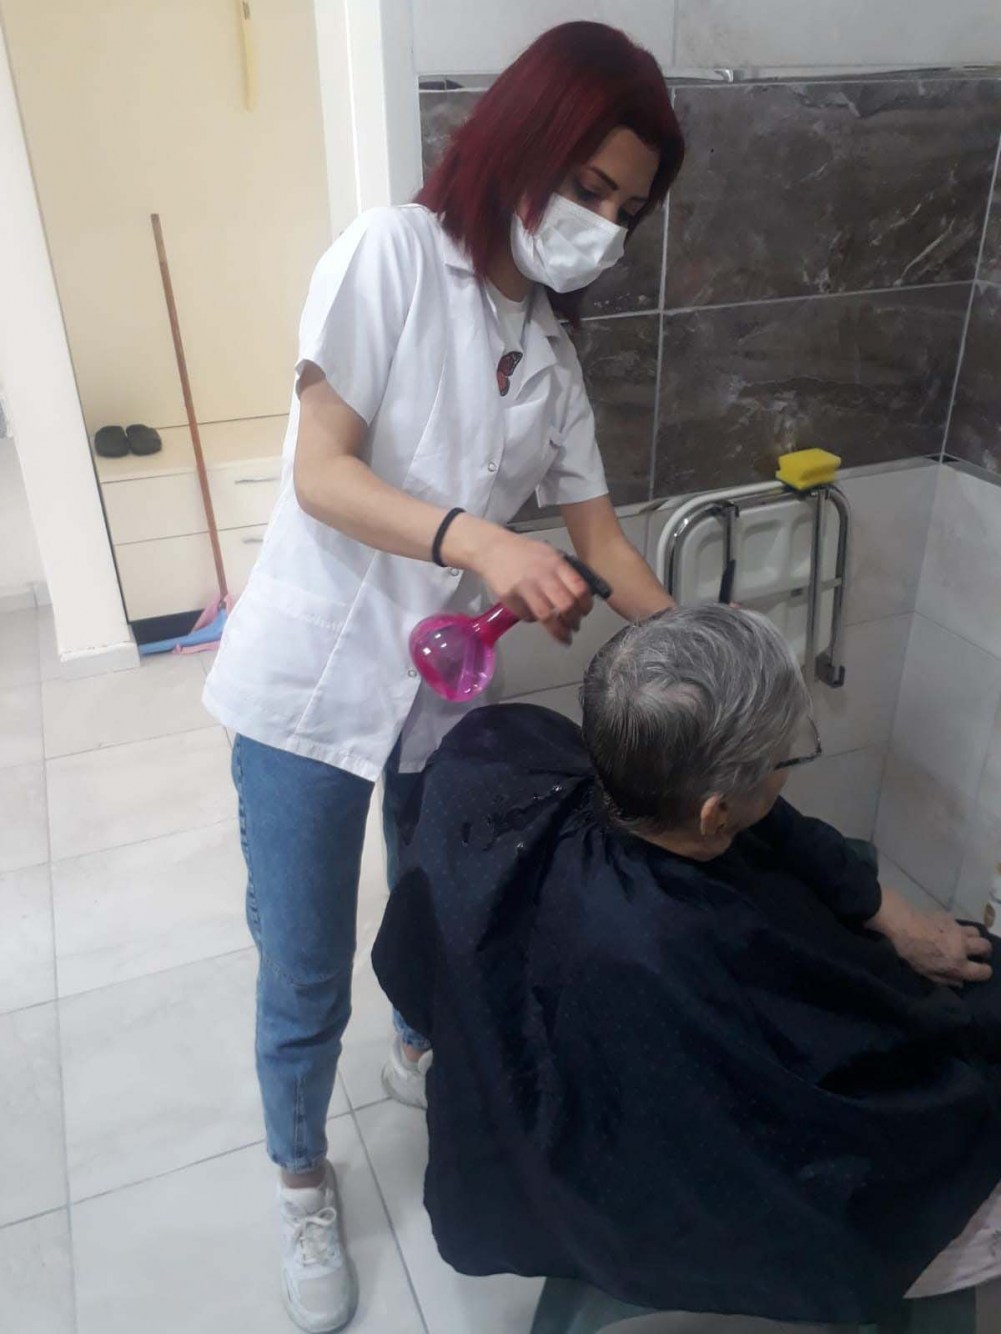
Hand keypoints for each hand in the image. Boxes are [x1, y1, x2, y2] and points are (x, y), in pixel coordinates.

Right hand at [471, 529, 592, 644]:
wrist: (493, 549)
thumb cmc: (524, 552)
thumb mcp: (549, 554)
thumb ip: (564, 573)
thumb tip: (580, 596)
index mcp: (555, 563)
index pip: (579, 588)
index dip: (586, 605)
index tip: (585, 612)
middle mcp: (542, 575)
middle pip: (566, 605)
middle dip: (574, 621)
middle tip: (575, 627)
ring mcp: (524, 588)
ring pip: (547, 616)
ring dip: (559, 631)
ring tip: (563, 636)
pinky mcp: (510, 598)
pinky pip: (528, 616)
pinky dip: (535, 620)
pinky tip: (535, 615)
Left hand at [868, 887, 992, 985]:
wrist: (899, 923)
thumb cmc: (909, 951)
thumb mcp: (924, 972)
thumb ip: (945, 979)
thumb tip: (960, 982)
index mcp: (957, 963)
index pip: (983, 971)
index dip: (984, 973)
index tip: (979, 971)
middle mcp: (962, 946)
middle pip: (986, 947)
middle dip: (983, 952)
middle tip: (975, 954)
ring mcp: (957, 929)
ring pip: (977, 932)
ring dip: (974, 938)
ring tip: (964, 941)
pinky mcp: (949, 917)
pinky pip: (961, 923)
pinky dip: (959, 928)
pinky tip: (948, 931)